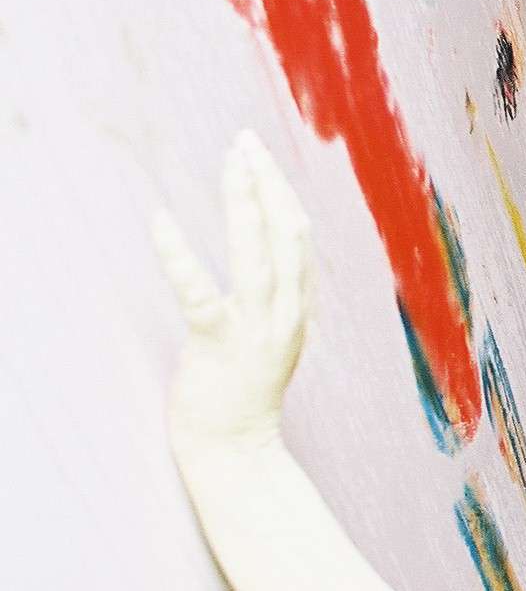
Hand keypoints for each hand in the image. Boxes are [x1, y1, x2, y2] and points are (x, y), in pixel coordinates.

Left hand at [151, 130, 312, 464]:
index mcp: (299, 306)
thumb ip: (280, 295)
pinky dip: (180, 256)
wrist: (239, 448)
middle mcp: (287, 310)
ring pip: (257, 252)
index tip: (260, 156)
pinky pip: (201, 293)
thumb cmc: (247, 390)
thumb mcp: (276, 335)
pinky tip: (161, 222)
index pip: (299, 235)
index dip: (282, 191)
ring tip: (231, 163)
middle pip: (287, 231)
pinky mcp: (220, 343)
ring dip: (244, 201)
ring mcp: (258, 327)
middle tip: (245, 142)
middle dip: (268, 181)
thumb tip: (273, 252)